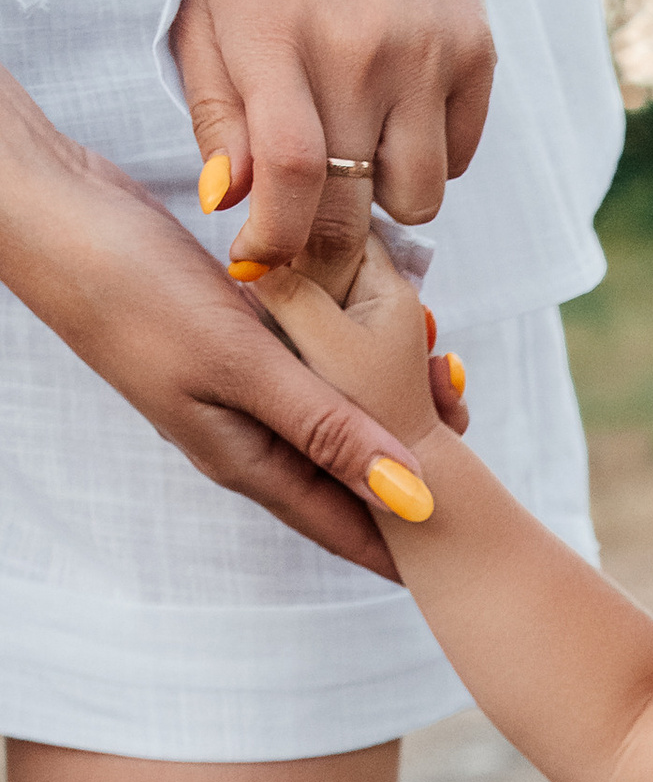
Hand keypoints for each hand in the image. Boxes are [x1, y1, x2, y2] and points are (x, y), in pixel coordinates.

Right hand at [0, 81, 454, 570]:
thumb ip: (326, 430)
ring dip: (382, 407)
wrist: (52, 218)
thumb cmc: (131, 293)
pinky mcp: (227, 335)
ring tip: (445, 386)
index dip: (400, 543)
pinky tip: (380, 333)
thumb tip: (411, 500)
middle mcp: (242, 432)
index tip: (459, 564)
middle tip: (472, 455)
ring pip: (326, 412)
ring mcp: (232, 386)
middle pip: (340, 471)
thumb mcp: (240, 365)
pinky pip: (303, 362)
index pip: (339, 522)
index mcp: (245, 456)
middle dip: (405, 469)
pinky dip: (347, 355)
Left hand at [173, 0, 495, 284]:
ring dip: (384, 198)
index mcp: (276, 36)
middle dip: (324, 243)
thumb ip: (214, 112)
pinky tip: (399, 115)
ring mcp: (427, 56)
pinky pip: (458, 160)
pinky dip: (428, 159)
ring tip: (361, 153)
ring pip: (417, 199)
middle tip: (309, 230)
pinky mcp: (477, 59)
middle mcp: (359, 50)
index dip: (277, 239)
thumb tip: (230, 202)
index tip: (262, 259)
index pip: (290, 172)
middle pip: (352, 204)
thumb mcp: (211, 14)